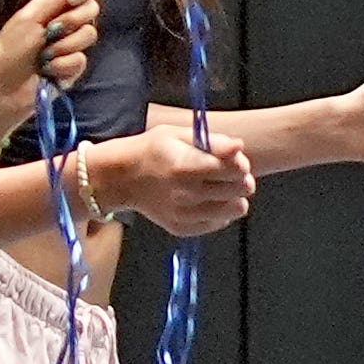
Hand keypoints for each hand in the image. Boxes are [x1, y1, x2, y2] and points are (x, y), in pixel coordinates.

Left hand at [0, 0, 102, 147]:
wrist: (4, 92)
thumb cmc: (9, 54)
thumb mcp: (28, 20)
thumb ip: (56, 0)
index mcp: (50, 9)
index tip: (74, 0)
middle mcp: (63, 25)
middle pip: (91, 10)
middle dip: (72, 20)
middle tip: (52, 30)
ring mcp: (69, 48)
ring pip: (88, 35)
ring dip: (64, 46)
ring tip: (44, 57)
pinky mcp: (72, 70)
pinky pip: (81, 61)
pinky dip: (62, 66)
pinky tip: (48, 72)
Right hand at [97, 124, 258, 236]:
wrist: (122, 178)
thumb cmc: (153, 151)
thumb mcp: (178, 135)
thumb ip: (212, 142)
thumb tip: (239, 147)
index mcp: (187, 167)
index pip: (235, 169)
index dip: (241, 163)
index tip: (235, 160)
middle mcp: (187, 194)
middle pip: (240, 190)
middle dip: (240, 179)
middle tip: (229, 173)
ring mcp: (185, 215)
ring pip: (235, 209)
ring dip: (234, 197)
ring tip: (220, 188)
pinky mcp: (183, 228)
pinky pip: (219, 222)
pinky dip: (219, 212)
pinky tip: (207, 200)